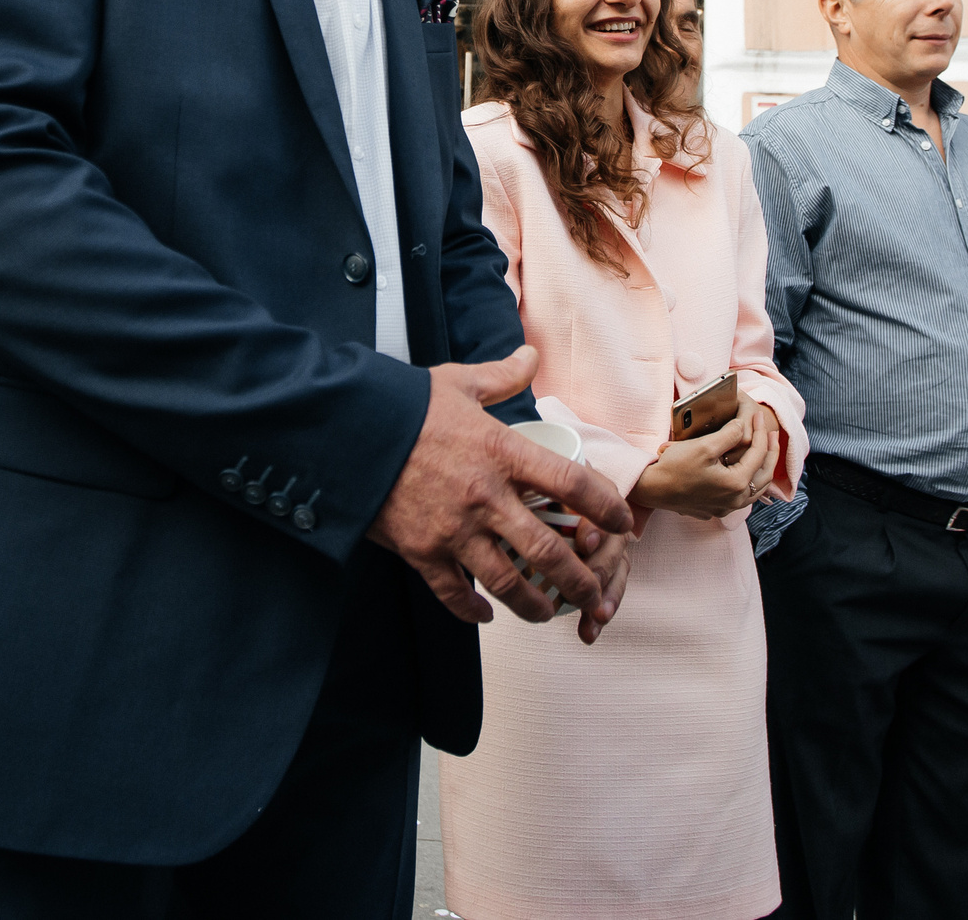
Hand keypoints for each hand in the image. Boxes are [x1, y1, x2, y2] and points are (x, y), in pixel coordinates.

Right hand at [368, 347, 637, 627]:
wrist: (346, 431)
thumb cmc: (404, 404)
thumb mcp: (459, 382)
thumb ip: (501, 376)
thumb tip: (530, 354)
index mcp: (502, 452)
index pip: (571, 483)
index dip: (605, 506)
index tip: (621, 522)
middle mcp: (485, 497)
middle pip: (546, 550)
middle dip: (578, 578)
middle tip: (594, 593)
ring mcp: (452, 529)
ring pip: (505, 582)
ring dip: (532, 604)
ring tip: (546, 614)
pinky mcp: (420, 550)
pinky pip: (452, 592)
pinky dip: (471, 609)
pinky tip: (485, 614)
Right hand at [634, 396, 783, 520]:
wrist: (651, 488)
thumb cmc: (674, 468)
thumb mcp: (704, 446)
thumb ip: (729, 434)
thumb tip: (743, 426)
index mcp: (736, 484)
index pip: (758, 454)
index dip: (761, 432)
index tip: (759, 416)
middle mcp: (735, 500)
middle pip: (764, 475)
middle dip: (770, 452)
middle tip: (770, 433)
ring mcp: (726, 508)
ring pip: (756, 489)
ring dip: (762, 468)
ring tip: (763, 452)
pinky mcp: (716, 509)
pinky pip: (741, 496)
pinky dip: (748, 480)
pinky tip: (743, 470)